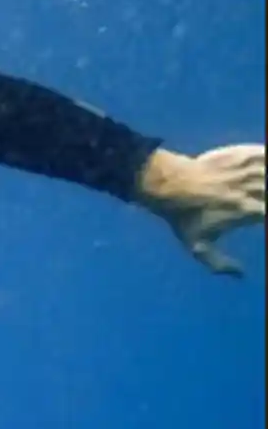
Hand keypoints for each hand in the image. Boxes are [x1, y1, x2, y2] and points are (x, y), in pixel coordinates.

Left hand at [137, 143, 263, 275]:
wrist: (170, 186)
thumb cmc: (183, 219)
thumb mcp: (198, 247)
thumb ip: (220, 264)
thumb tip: (240, 275)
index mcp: (247, 212)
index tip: (263, 217)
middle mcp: (251, 190)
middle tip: (262, 203)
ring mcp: (247, 170)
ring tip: (264, 187)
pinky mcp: (242, 154)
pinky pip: (264, 152)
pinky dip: (267, 156)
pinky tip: (264, 163)